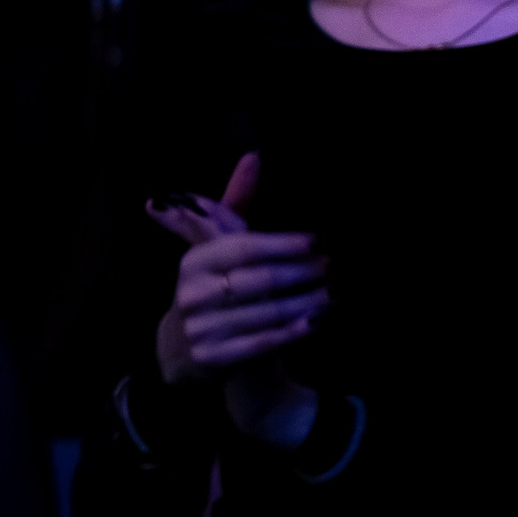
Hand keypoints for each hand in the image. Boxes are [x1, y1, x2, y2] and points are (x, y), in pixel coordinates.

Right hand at [150, 154, 324, 447]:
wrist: (186, 349)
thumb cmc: (214, 284)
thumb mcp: (219, 245)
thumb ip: (236, 203)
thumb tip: (254, 155)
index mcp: (193, 262)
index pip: (244, 248)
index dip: (283, 245)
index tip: (317, 242)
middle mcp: (191, 295)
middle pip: (259, 281)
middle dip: (301, 274)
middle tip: (331, 268)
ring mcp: (198, 330)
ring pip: (264, 313)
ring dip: (304, 303)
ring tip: (332, 294)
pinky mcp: (210, 360)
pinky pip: (260, 344)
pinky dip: (291, 332)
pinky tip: (315, 322)